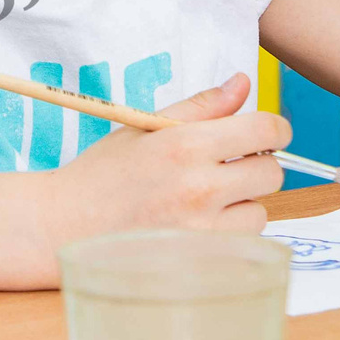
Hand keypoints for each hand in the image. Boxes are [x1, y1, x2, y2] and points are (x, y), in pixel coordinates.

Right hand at [37, 74, 284, 270]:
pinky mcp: (201, 257)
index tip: (263, 135)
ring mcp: (202, 227)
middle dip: (256, 166)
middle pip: (272, 172)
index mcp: (185, 144)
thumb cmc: (103, 175)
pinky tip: (197, 225)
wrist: (65, 226)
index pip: (266, 130)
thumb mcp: (146, 128)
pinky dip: (229, 233)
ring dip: (242, 204)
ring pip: (261, 211)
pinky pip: (243, 242)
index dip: (274, 130)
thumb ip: (201, 106)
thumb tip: (244, 82)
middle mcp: (199, 186)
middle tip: (225, 169)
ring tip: (203, 201)